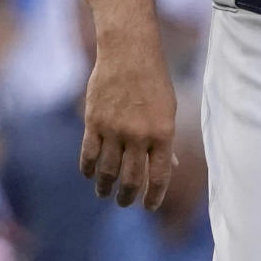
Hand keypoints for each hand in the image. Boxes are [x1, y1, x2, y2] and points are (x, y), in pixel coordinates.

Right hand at [80, 43, 176, 210]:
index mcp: (162, 134)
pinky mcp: (93, 122)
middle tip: (124, 202)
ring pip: (107, 172)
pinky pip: (89, 155)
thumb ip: (166, 140)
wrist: (129, 53)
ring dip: (105, 188)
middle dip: (127, 197)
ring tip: (105, 193)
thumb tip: (171, 166)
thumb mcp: (168, 110)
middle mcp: (138, 136)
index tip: (148, 207)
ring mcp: (114, 130)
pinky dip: (89, 169)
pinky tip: (90, 175)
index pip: (158, 177)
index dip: (153, 197)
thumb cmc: (154, 81)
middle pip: (131, 179)